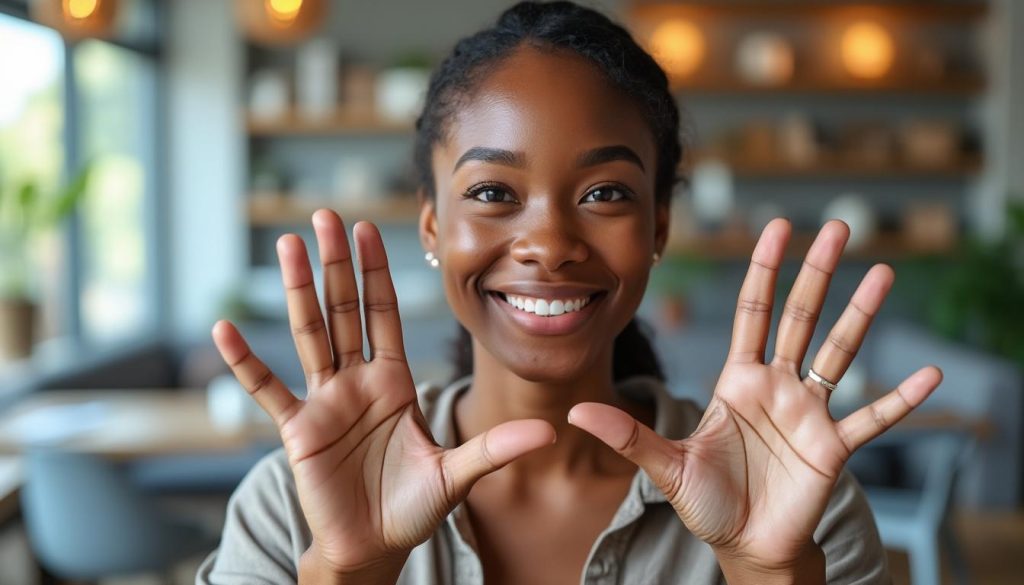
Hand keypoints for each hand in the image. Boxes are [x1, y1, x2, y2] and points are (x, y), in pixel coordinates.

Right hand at [212, 210, 554, 578]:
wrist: (374, 548)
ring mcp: (325, 402)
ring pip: (309, 334)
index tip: (368, 228)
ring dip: (297, 290)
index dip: (376, 271)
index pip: (384, 313)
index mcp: (394, 381)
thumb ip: (496, 449)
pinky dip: (246, 362)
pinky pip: (267, 390)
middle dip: (337, 263)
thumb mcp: (458, 475)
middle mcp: (357, 382)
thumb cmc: (413, 508)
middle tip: (324, 214)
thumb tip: (550, 433)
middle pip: (344, 310)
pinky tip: (224, 332)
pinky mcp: (298, 431)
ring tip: (287, 246)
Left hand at [569, 219, 941, 578]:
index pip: (753, 312)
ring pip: (839, 352)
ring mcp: (809, 413)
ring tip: (884, 273)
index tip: (776, 227)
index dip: (764, 270)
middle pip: (801, 317)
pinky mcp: (833, 447)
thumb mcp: (665, 466)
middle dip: (817, 272)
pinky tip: (929, 377)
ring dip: (861, 315)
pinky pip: (873, 419)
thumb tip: (573, 413)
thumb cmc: (708, 501)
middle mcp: (778, 385)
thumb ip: (627, 436)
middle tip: (837, 226)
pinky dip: (901, 400)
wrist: (744, 545)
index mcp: (738, 380)